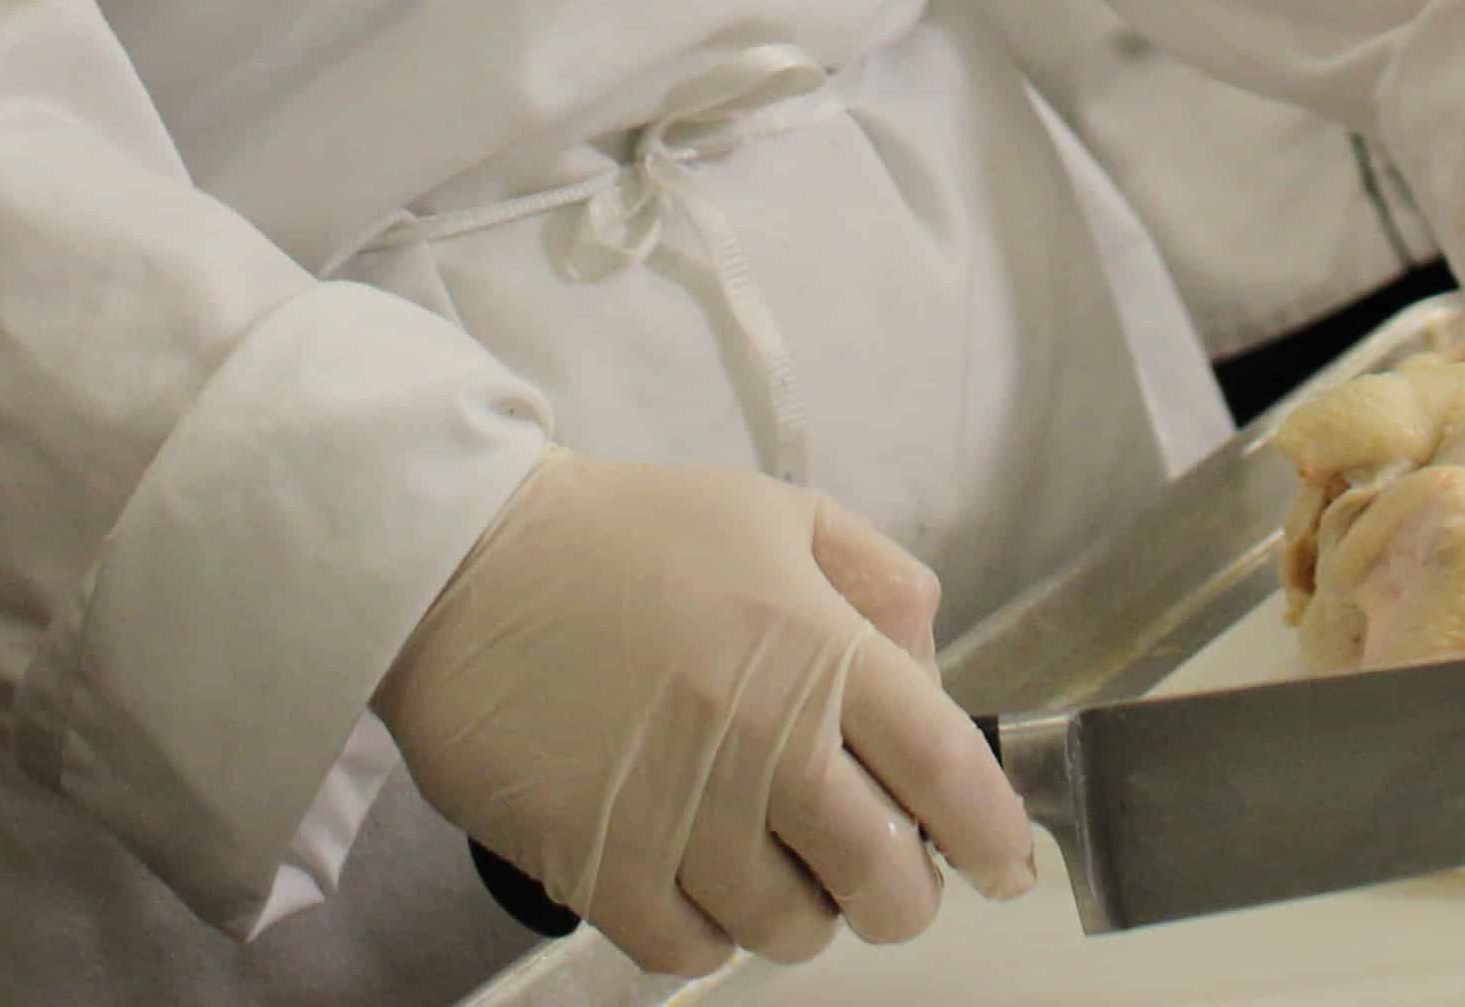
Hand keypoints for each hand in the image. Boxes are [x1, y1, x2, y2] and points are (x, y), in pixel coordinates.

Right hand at [374, 450, 1033, 972]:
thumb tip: (931, 679)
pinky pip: (692, 950)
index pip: (948, 772)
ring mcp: (677, 810)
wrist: (461, 563)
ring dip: (803, 914)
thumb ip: (878, 584)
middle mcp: (759, 737)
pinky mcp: (599, 863)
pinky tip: (698, 880)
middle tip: (883, 874)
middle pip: (884, 879)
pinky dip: (711, 933)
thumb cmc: (622, 537)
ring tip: (776, 864)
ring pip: (792, 930)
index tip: (1003, 866)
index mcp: (817, 647)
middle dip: (903, 894)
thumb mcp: (776, 514)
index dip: (995, 837)